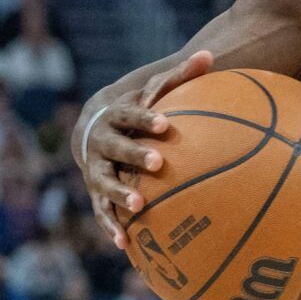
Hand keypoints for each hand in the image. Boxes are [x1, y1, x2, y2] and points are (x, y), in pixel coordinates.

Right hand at [77, 50, 212, 249]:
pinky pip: (102, 211)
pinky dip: (111, 226)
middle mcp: (102, 142)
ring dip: (120, 193)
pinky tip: (125, 244)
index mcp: (117, 116)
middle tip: (159, 162)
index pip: (131, 114)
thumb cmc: (136, 111)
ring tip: (139, 205)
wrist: (92, 129)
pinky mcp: (96, 192)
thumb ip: (180, 77)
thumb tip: (209, 54)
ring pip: (105, 181)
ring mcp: (96, 168)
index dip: (147, 119)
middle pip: (116, 147)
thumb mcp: (153, 92)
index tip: (166, 123)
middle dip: (135, 154)